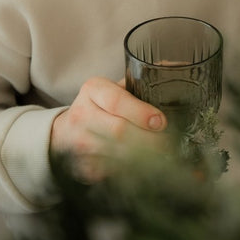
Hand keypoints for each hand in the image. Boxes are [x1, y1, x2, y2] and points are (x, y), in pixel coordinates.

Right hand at [49, 76, 165, 180]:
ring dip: (143, 158)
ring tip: (162, 156)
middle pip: (119, 131)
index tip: (161, 122)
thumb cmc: (101, 104)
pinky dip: (129, 172)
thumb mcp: (114, 86)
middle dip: (149, 139)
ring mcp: (79, 142)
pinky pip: (111, 172)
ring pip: (117, 155)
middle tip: (169, 143)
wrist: (67, 129)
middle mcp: (82, 115)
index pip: (117, 102)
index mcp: (93, 89)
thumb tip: (173, 66)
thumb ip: (140, 81)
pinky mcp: (82, 165)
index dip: (141, 114)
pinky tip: (142, 167)